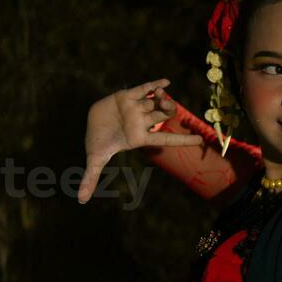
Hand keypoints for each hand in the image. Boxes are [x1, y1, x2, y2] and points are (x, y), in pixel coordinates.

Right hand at [77, 79, 202, 204]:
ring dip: (163, 97)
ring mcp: (136, 108)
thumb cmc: (97, 143)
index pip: (166, 139)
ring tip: (163, 93)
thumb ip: (91, 178)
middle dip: (169, 110)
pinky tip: (166, 81)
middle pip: (163, 115)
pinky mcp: (127, 96)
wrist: (87, 125)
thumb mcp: (95, 160)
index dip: (183, 139)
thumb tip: (80, 200)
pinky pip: (144, 88)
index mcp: (140, 137)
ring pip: (156, 101)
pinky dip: (155, 84)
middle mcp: (142, 122)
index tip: (201, 140)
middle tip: (167, 106)